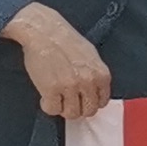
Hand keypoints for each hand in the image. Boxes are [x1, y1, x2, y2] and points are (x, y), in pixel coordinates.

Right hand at [1, 4, 110, 118]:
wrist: (44, 32)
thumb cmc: (66, 41)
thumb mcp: (92, 56)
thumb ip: (95, 75)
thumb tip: (94, 92)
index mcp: (102, 75)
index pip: (102, 102)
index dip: (90, 102)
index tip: (81, 99)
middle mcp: (89, 82)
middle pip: (88, 111)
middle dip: (78, 108)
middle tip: (67, 100)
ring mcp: (70, 87)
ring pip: (72, 113)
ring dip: (63, 109)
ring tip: (56, 98)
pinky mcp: (51, 89)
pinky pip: (53, 109)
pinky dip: (49, 106)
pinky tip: (46, 97)